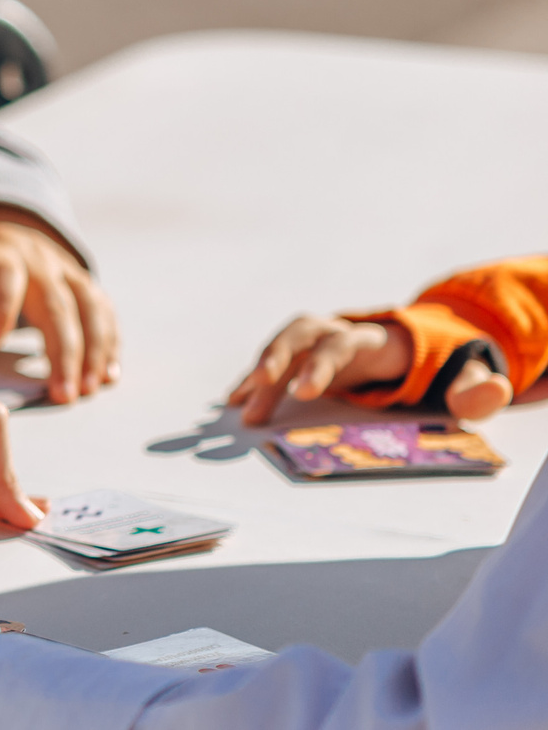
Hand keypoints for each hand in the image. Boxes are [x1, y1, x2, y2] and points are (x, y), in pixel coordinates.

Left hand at [0, 203, 118, 404]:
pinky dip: (110, 342)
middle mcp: (33, 260)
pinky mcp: (81, 281)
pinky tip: (108, 375)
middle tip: (60, 394)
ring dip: (92, 350)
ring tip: (86, 390)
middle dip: (60, 349)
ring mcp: (62, 269)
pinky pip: (103, 310)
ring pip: (88, 307)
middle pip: (54, 302)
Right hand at [227, 314, 514, 424]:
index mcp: (373, 339)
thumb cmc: (434, 371)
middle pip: (301, 335)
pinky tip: (236, 399)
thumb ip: (476, 388)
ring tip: (240, 404)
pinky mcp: (303, 355)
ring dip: (258, 372)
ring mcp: (318, 340)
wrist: (410, 347)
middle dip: (277, 359)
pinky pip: (273, 362)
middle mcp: (338, 331)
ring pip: (280, 346)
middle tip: (258, 389)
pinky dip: (253, 378)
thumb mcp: (462, 379)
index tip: (304, 393)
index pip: (342, 344)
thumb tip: (497, 389)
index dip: (322, 365)